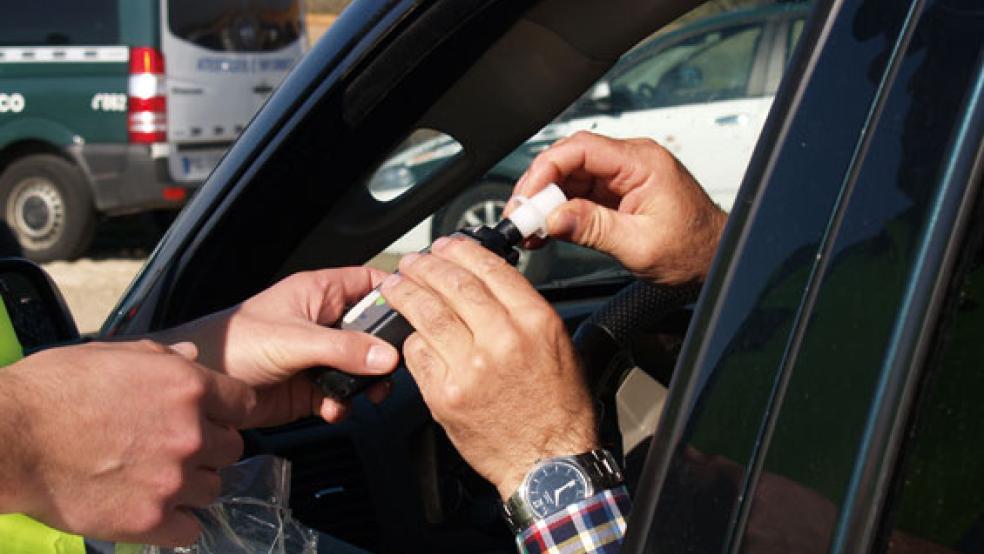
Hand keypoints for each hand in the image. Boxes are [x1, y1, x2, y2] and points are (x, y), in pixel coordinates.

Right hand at [0, 340, 253, 545]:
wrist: (9, 438)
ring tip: (159, 479)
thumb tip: (194, 357)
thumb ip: (164, 357)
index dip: (228, 411)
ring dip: (192, 485)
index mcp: (188, 387)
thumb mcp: (114, 353)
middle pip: (231, 449)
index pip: (244, 404)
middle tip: (177, 448)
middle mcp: (190, 433)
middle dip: (209, 448)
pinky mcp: (150, 519)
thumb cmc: (54, 389)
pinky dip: (176, 523)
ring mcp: (172, 479)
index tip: (211, 416)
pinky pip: (190, 529)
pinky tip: (153, 509)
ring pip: (213, 489)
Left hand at [156, 267, 399, 427]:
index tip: (416, 311)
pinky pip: (341, 394)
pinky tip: (333, 408)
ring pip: (361, 366)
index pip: (368, 282)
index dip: (394, 293)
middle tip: (392, 368)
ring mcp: (317, 356)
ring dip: (367, 383)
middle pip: (372, 330)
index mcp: (319, 293)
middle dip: (385, 351)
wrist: (200, 389)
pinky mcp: (309, 387)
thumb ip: (343, 349)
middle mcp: (322, 322)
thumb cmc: (232, 344)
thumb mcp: (294, 340)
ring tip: (367, 394)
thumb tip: (387, 356)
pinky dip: (344, 404)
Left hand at [380, 237, 597, 499]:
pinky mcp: (445, 394)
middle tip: (413, 261)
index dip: (461, 251)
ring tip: (396, 285)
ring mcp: (470, 368)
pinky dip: (411, 340)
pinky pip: (418, 354)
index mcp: (535, 321)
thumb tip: (489, 282)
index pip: (489, 269)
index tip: (448, 246)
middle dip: (426, 266)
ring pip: (427, 314)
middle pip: (453, 285)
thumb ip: (524, 311)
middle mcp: (503, 339)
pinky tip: (408, 332)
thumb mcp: (559, 345)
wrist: (548, 462)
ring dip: (405, 293)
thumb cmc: (557, 408)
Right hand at [511, 131, 727, 284]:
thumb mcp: (640, 244)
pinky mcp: (617, 194)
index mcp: (642, 163)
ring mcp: (623, 177)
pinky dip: (559, 211)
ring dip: (546, 201)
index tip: (528, 197)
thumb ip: (594, 228)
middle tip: (521, 216)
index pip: (581, 148)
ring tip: (529, 228)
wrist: (716, 259)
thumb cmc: (694, 249)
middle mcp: (631, 162)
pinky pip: (579, 194)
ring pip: (570, 177)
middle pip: (570, 160)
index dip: (546, 169)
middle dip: (539, 187)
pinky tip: (546, 229)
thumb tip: (554, 218)